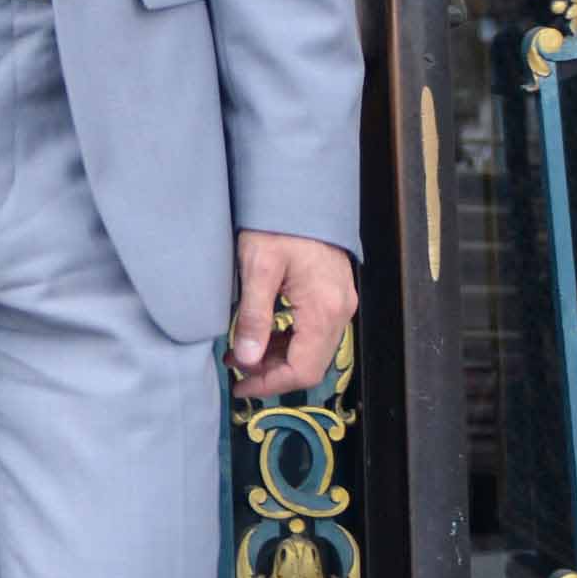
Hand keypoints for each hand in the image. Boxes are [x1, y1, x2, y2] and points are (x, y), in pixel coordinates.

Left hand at [229, 227, 354, 399]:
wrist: (299, 191)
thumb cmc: (277, 224)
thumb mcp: (257, 269)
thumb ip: (254, 318)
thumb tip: (247, 361)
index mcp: (324, 310)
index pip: (304, 370)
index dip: (271, 384)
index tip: (241, 386)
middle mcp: (340, 311)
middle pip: (310, 364)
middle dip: (272, 373)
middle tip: (236, 369)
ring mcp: (340, 303)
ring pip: (312, 349)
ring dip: (278, 357)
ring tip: (241, 353)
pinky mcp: (333, 294)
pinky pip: (313, 331)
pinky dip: (288, 340)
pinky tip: (261, 334)